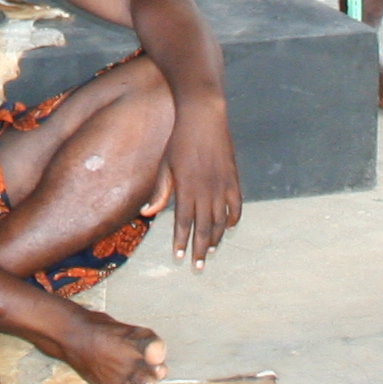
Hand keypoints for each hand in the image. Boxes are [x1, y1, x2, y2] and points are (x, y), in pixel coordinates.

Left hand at [143, 101, 243, 269]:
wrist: (203, 117)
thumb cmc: (179, 141)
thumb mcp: (165, 165)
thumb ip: (159, 191)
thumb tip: (146, 213)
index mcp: (186, 188)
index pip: (184, 223)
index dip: (182, 242)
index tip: (179, 258)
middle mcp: (205, 190)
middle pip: (203, 227)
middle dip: (200, 249)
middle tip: (197, 267)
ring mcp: (222, 185)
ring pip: (220, 220)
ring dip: (215, 238)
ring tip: (210, 252)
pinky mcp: (233, 178)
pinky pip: (236, 205)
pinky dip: (233, 219)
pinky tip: (228, 228)